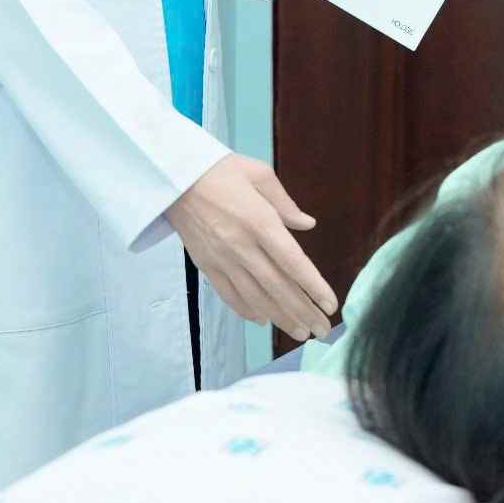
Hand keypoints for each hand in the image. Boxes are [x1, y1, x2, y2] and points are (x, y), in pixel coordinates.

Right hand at [165, 153, 338, 341]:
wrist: (172, 178)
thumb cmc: (220, 170)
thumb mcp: (259, 174)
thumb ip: (285, 203)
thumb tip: (308, 225)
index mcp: (260, 221)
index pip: (293, 262)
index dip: (314, 287)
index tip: (331, 305)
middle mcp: (242, 246)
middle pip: (278, 287)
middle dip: (303, 312)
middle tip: (323, 331)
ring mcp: (222, 259)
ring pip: (256, 297)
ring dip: (280, 318)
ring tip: (301, 332)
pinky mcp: (206, 265)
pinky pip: (230, 295)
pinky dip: (248, 310)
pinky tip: (264, 320)